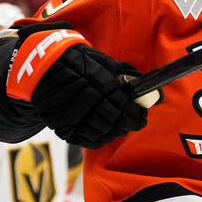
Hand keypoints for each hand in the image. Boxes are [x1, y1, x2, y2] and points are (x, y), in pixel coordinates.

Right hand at [33, 44, 149, 148]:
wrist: (45, 67)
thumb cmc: (80, 63)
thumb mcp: (105, 63)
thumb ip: (129, 78)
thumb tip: (156, 96)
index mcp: (98, 80)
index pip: (124, 105)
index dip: (137, 113)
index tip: (142, 115)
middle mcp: (84, 97)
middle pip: (115, 120)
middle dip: (129, 123)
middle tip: (136, 122)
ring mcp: (71, 113)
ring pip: (102, 131)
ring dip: (116, 131)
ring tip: (121, 127)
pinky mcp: (61, 125)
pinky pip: (86, 139)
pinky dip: (99, 138)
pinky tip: (106, 133)